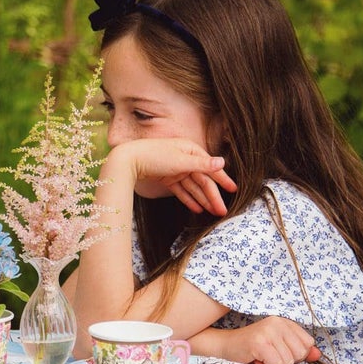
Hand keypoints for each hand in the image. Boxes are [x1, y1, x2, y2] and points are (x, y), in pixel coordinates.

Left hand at [113, 139, 236, 215]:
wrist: (128, 160)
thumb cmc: (155, 156)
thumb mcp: (181, 160)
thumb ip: (202, 164)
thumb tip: (222, 162)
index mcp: (191, 150)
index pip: (210, 168)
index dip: (222, 180)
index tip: (233, 190)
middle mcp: (185, 159)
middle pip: (202, 180)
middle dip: (213, 196)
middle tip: (223, 211)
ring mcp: (176, 169)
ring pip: (193, 187)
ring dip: (203, 200)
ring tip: (213, 213)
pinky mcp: (167, 178)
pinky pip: (181, 190)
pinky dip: (189, 199)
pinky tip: (197, 209)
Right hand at [233, 316, 319, 363]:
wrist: (225, 348)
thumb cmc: (252, 350)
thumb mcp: (279, 348)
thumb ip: (299, 350)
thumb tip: (317, 354)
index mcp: (284, 321)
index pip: (307, 343)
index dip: (295, 353)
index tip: (277, 350)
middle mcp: (277, 322)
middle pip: (300, 353)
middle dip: (284, 361)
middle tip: (267, 354)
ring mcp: (268, 331)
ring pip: (288, 360)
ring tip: (260, 356)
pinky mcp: (259, 342)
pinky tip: (255, 359)